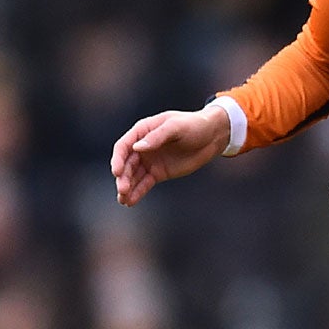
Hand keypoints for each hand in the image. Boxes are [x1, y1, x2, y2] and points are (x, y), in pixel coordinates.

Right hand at [111, 107, 230, 205]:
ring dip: (127, 187)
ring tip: (123, 200)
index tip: (117, 172)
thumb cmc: (193, 125)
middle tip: (123, 189)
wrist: (211, 137)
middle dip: (123, 177)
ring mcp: (150, 161)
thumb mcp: (176, 127)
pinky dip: (138, 192)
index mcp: (142, 131)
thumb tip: (137, 148)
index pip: (124, 147)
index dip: (118, 159)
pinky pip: (145, 183)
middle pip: (127, 164)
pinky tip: (130, 202)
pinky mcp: (159, 173)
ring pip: (133, 176)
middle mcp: (142, 147)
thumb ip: (157, 137)